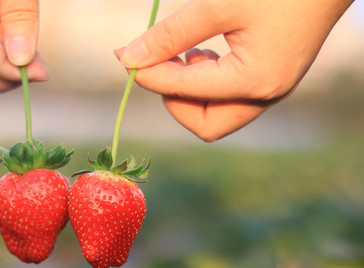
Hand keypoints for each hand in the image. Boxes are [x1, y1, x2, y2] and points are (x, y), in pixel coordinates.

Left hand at [117, 0, 353, 141]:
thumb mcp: (219, 5)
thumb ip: (171, 34)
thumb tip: (128, 58)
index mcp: (256, 82)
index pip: (186, 93)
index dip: (151, 75)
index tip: (127, 56)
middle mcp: (266, 96)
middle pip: (204, 124)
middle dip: (175, 98)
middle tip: (163, 64)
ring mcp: (271, 91)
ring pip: (216, 115)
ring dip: (191, 91)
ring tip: (189, 51)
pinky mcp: (270, 79)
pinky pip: (229, 98)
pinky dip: (207, 84)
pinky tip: (205, 52)